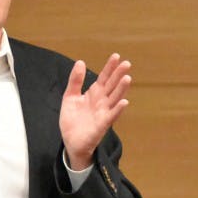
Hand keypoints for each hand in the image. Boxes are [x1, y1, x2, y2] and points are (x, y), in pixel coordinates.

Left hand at [60, 53, 131, 169]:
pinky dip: (118, 109)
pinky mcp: (102, 125)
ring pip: (114, 98)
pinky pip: (111, 116)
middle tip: (127, 63)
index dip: (110, 67)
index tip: (116, 56)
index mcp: (94, 94)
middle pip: (112, 86)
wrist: (70, 141)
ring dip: (121, 89)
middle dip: (119, 75)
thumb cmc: (72, 120)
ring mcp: (103, 113)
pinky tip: (124, 102)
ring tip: (127, 78)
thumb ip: (75, 81)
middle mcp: (101, 101)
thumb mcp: (70, 97)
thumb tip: (80, 62)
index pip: (104, 78)